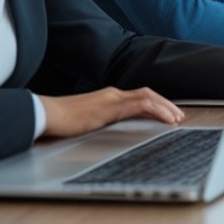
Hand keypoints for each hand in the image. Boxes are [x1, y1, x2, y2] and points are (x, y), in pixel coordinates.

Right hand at [39, 87, 183, 138]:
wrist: (45, 114)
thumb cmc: (60, 120)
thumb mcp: (87, 120)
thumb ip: (101, 121)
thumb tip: (109, 130)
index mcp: (108, 97)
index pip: (139, 96)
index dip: (156, 103)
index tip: (168, 114)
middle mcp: (113, 94)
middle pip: (148, 94)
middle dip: (166, 104)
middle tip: (179, 116)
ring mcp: (112, 98)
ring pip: (148, 97)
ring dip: (165, 107)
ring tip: (177, 118)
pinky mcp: (110, 106)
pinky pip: (141, 105)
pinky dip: (157, 110)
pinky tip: (166, 120)